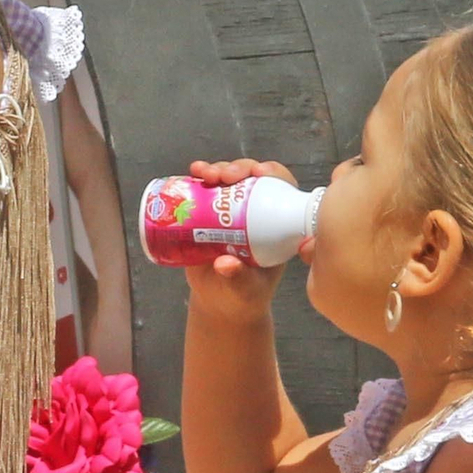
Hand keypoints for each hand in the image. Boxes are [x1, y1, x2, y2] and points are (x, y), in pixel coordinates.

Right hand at [183, 159, 299, 323]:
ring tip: (204, 173)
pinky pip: (204, 192)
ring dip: (216, 169)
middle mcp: (255, 213)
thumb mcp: (245, 290)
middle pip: (252, 179)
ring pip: (227, 180)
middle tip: (224, 175)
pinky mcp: (207, 215)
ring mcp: (230, 212)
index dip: (274, 175)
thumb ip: (238, 279)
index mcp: (275, 226)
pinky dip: (196, 180)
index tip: (259, 173)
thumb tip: (225, 264)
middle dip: (239, 168)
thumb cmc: (243, 297)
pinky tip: (190, 174)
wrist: (220, 303)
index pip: (282, 191)